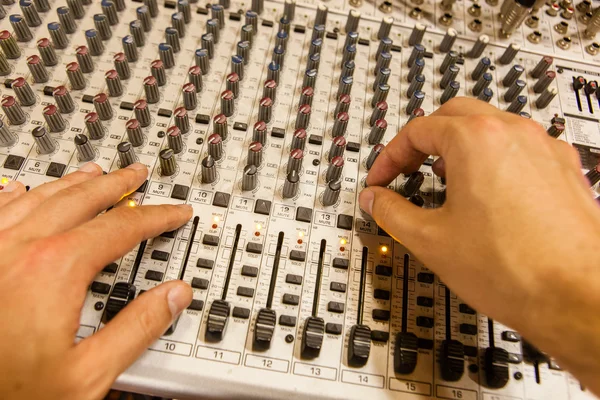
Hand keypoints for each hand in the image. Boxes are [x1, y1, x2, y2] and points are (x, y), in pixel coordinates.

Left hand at [0, 163, 192, 399]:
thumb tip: (174, 296)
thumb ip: (136, 329)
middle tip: (136, 174)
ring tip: (93, 173)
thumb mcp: (86, 374)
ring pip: (37, 199)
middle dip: (115, 184)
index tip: (175, 213)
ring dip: (72, 183)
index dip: (156, 217)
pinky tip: (22, 190)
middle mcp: (16, 250)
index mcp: (52, 270)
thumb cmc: (9, 393)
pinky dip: (17, 196)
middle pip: (79, 200)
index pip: (121, 228)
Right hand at [359, 98, 599, 393]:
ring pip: (490, 128)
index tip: (381, 180)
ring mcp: (544, 149)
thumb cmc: (515, 268)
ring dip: (459, 148)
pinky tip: (487, 196)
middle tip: (407, 168)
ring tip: (445, 183)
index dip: (389, 157)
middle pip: (455, 115)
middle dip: (424, 141)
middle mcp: (515, 133)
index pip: (417, 130)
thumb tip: (376, 200)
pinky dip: (492, 161)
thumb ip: (391, 212)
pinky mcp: (563, 170)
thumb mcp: (430, 240)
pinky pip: (519, 150)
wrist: (578, 297)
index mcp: (477, 139)